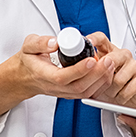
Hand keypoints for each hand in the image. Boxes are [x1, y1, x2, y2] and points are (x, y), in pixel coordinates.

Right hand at [0, 34, 114, 128]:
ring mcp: (64, 92)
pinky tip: (107, 73)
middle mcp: (55, 86)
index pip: (62, 77)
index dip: (78, 70)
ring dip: (101, 80)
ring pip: (85, 92)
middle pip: (79, 87)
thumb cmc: (29, 61)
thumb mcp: (28, 46)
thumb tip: (55, 42)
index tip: (91, 59)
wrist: (25, 77)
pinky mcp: (71, 93)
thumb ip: (40, 42)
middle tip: (108, 60)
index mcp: (44, 74)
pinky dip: (100, 85)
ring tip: (110, 64)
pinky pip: (88, 93)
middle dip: (96, 74)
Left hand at [87, 32, 135, 112]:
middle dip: (101, 76)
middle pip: (110, 60)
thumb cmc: (112, 84)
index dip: (93, 39)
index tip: (87, 42)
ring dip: (111, 91)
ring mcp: (134, 65)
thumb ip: (90, 68)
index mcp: (110, 50)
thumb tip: (76, 68)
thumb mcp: (98, 74)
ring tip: (111, 91)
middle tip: (100, 84)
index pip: (101, 38)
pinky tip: (120, 95)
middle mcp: (123, 55)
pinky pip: (126, 91)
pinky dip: (120, 97)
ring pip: (117, 80)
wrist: (131, 96)